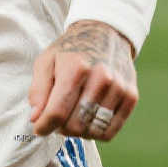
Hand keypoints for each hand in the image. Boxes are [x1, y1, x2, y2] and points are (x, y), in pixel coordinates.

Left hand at [29, 18, 137, 140]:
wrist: (105, 34)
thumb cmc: (70, 51)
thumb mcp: (46, 61)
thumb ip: (38, 91)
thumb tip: (36, 119)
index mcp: (76, 68)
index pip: (57, 112)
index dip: (44, 126)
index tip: (39, 128)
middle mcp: (101, 78)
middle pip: (75, 125)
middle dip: (60, 128)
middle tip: (57, 117)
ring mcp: (119, 88)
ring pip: (92, 132)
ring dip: (78, 131)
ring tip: (72, 116)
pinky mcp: (131, 96)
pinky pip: (109, 132)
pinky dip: (95, 132)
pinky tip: (88, 118)